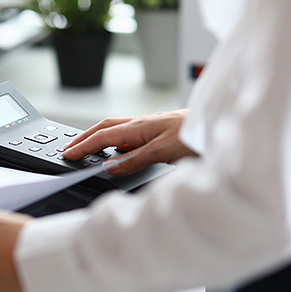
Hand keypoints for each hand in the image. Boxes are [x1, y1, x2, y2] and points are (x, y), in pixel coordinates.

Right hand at [63, 109, 196, 175]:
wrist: (221, 126)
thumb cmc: (197, 134)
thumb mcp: (163, 151)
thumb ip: (136, 159)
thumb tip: (111, 167)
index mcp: (140, 126)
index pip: (103, 136)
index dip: (84, 146)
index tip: (68, 154)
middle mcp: (143, 124)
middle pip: (105, 128)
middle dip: (85, 138)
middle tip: (70, 148)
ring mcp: (151, 128)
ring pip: (117, 131)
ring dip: (99, 138)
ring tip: (87, 149)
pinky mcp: (159, 133)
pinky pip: (130, 136)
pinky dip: (117, 143)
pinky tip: (119, 152)